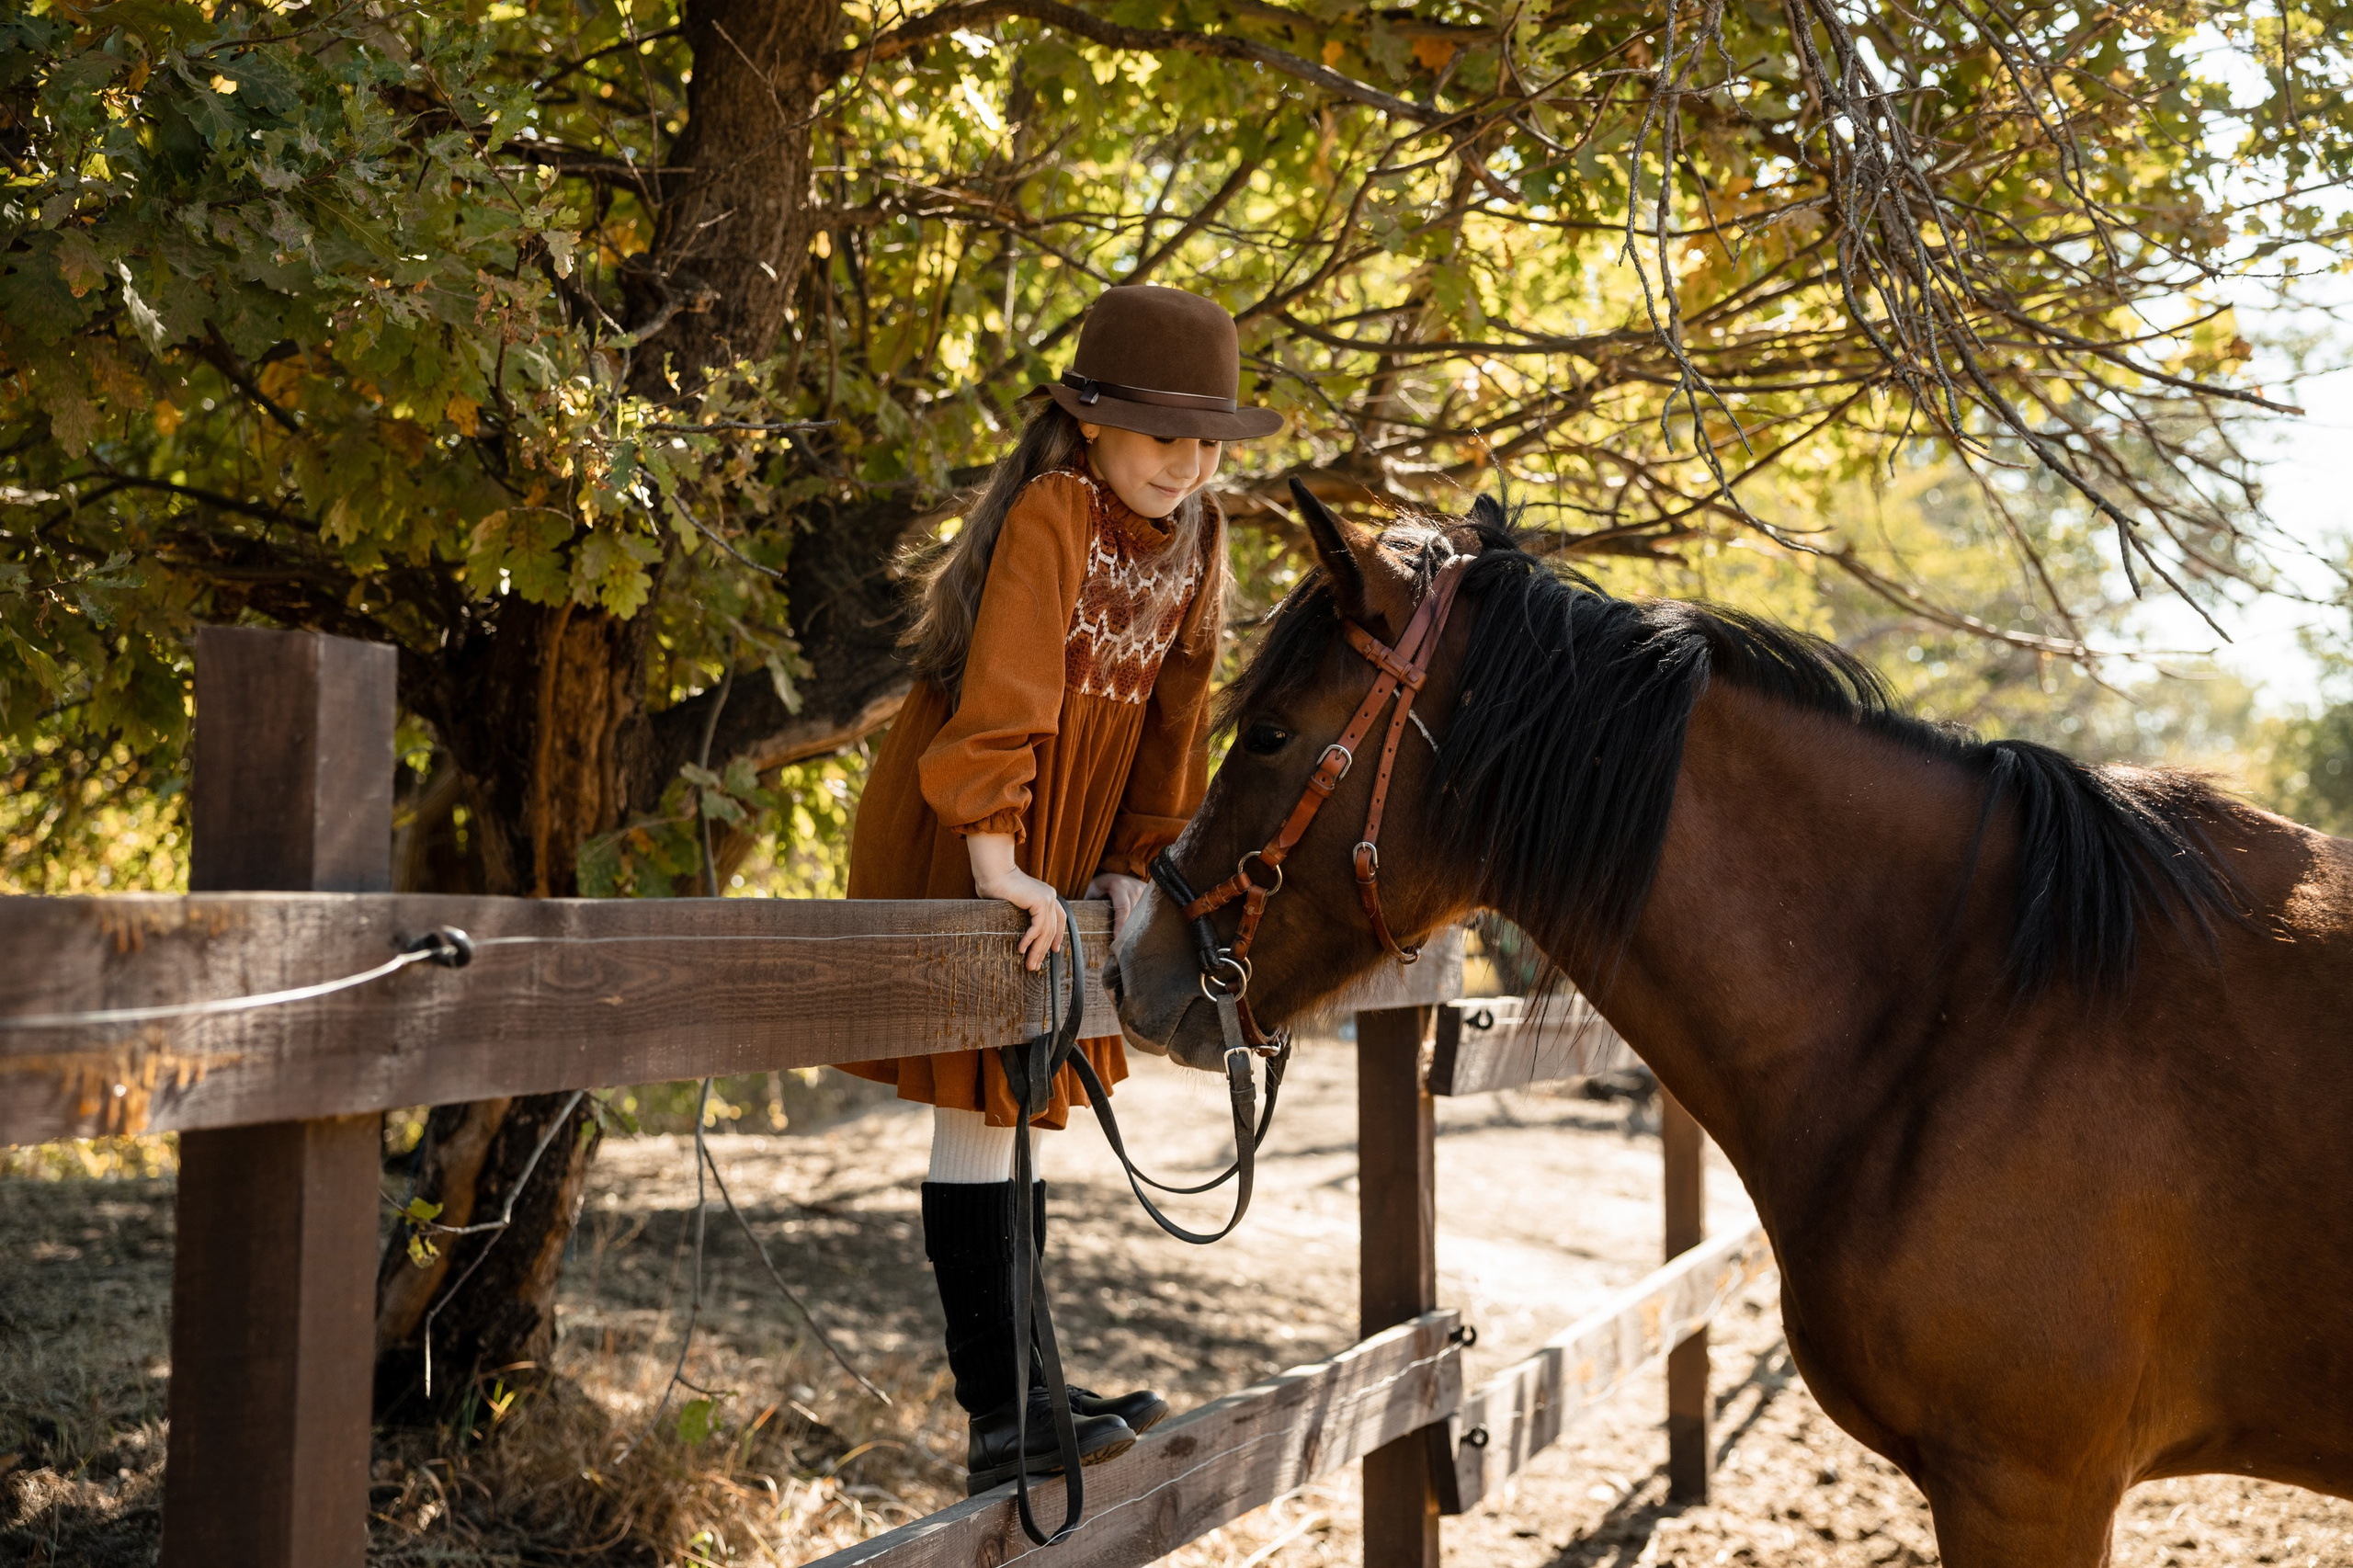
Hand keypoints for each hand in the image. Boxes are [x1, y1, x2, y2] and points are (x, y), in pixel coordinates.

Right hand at [966, 832, 1065, 970]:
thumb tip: (1022, 935)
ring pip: (1045, 931)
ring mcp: (1048, 898)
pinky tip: (1021, 950)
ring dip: (1037, 950)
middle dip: (1043, 950)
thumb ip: (1023, 915)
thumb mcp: (1016, 904)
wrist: (994, 874)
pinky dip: (1030, 940)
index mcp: (1047, 896)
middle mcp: (1051, 897)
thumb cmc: (998, 888)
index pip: (1059, 920)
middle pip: (1051, 930)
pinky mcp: (1041, 901)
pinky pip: (1038, 927)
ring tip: (1029, 965)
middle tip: (1034, 966)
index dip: (1057, 936)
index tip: (1054, 951)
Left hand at [1085, 871, 1148, 941]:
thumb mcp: (1092, 889)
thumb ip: (1086, 901)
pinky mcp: (1150, 897)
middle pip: (1135, 914)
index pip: (1123, 907)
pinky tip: (1137, 936)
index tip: (1117, 938)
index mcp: (1119, 885)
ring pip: (1143, 915)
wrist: (1116, 874)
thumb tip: (1074, 919)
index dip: (1121, 924)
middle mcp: (1135, 888)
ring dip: (1137, 929)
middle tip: (1124, 948)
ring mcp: (1144, 892)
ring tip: (1131, 944)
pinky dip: (1142, 925)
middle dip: (1129, 930)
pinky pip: (1148, 914)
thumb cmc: (1101, 885)